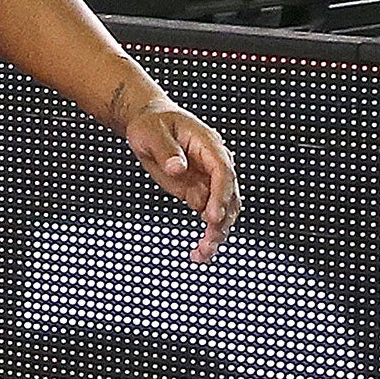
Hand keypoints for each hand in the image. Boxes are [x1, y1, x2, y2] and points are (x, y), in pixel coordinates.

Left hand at [123, 99, 241, 263]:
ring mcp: (210, 180)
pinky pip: (210, 216)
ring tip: (202, 254)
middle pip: (229, 195)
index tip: (212, 216)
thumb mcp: (151, 133)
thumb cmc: (152, 124)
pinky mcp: (201, 192)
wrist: (151, 124)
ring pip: (224, 211)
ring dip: (217, 234)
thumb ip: (166, 150)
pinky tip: (199, 254)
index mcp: (208, 144)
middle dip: (221, 221)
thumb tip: (178, 168)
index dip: (221, 194)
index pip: (223, 170)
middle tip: (208, 244)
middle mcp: (215, 164)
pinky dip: (208, 235)